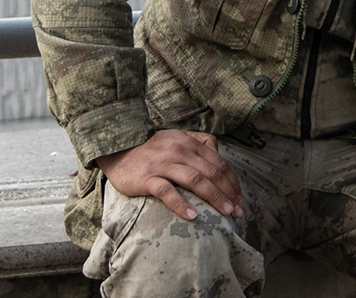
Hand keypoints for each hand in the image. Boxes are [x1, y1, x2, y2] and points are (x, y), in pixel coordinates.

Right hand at [95, 130, 243, 221]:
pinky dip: (181, 203)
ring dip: (214, 197)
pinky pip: (167, 191)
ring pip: (195, 180)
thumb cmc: (150, 150)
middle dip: (228, 192)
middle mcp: (178, 150)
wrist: (116, 152)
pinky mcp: (147, 178)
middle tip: (238, 210)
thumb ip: (197, 142)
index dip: (232, 181)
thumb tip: (218, 152)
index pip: (217, 162)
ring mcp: (163, 164)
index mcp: (187, 141)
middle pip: (211, 172)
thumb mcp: (175, 139)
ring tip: (226, 212)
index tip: (239, 198)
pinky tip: (192, 215)